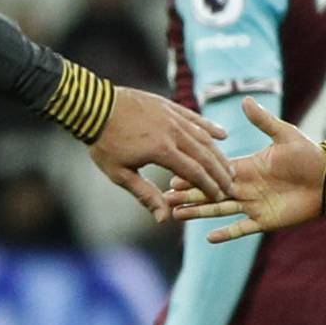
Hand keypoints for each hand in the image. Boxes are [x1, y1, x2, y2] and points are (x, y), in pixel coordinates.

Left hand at [92, 88, 230, 221]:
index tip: (220, 196)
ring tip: (229, 166)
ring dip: (219, 153)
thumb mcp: (120, 174)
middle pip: (205, 155)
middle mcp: (173, 133)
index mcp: (162, 151)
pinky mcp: (169, 106)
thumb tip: (164, 218)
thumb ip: (145, 194)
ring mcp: (172, 117)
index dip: (209, 186)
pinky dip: (209, 127)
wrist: (93, 106)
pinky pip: (195, 118)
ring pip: (203, 137)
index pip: (194, 172)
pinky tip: (222, 135)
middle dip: (221, 172)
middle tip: (232, 185)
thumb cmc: (104, 142)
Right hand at [171, 99, 325, 241]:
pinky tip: (209, 237)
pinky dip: (227, 233)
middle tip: (162, 197)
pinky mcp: (266, 221)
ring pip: (219, 210)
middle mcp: (246, 186)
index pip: (212, 169)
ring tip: (175, 215)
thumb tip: (245, 100)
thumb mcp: (285, 135)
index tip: (170, 174)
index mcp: (247, 166)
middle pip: (208, 191)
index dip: (192, 172)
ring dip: (198, 212)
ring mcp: (254, 204)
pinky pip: (243, 228)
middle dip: (186, 194)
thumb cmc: (310, 156)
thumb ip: (263, 121)